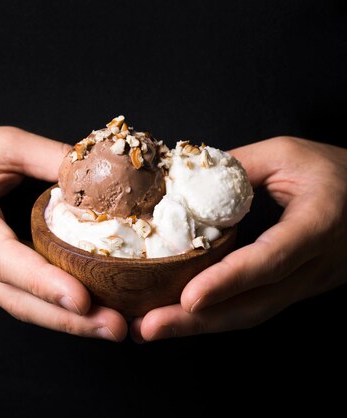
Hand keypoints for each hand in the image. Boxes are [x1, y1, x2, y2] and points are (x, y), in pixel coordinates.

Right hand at [0, 126, 126, 340]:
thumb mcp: (1, 143)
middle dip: (67, 320)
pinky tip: (83, 310)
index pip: (2, 259)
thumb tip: (98, 174)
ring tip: (110, 326)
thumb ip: (49, 156)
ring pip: (16, 304)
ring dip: (63, 321)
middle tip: (115, 328)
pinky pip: (15, 294)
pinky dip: (50, 307)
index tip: (82, 299)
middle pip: (15, 299)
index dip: (43, 282)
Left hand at [131, 136, 346, 340]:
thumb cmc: (333, 170)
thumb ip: (238, 165)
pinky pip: (258, 305)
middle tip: (151, 326)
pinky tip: (187, 314)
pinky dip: (220, 313)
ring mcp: (310, 283)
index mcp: (317, 225)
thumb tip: (186, 181)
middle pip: (256, 304)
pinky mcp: (299, 288)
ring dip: (203, 325)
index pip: (270, 260)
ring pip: (255, 313)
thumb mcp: (286, 154)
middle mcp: (316, 265)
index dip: (228, 281)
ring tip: (155, 326)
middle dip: (199, 321)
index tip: (188, 298)